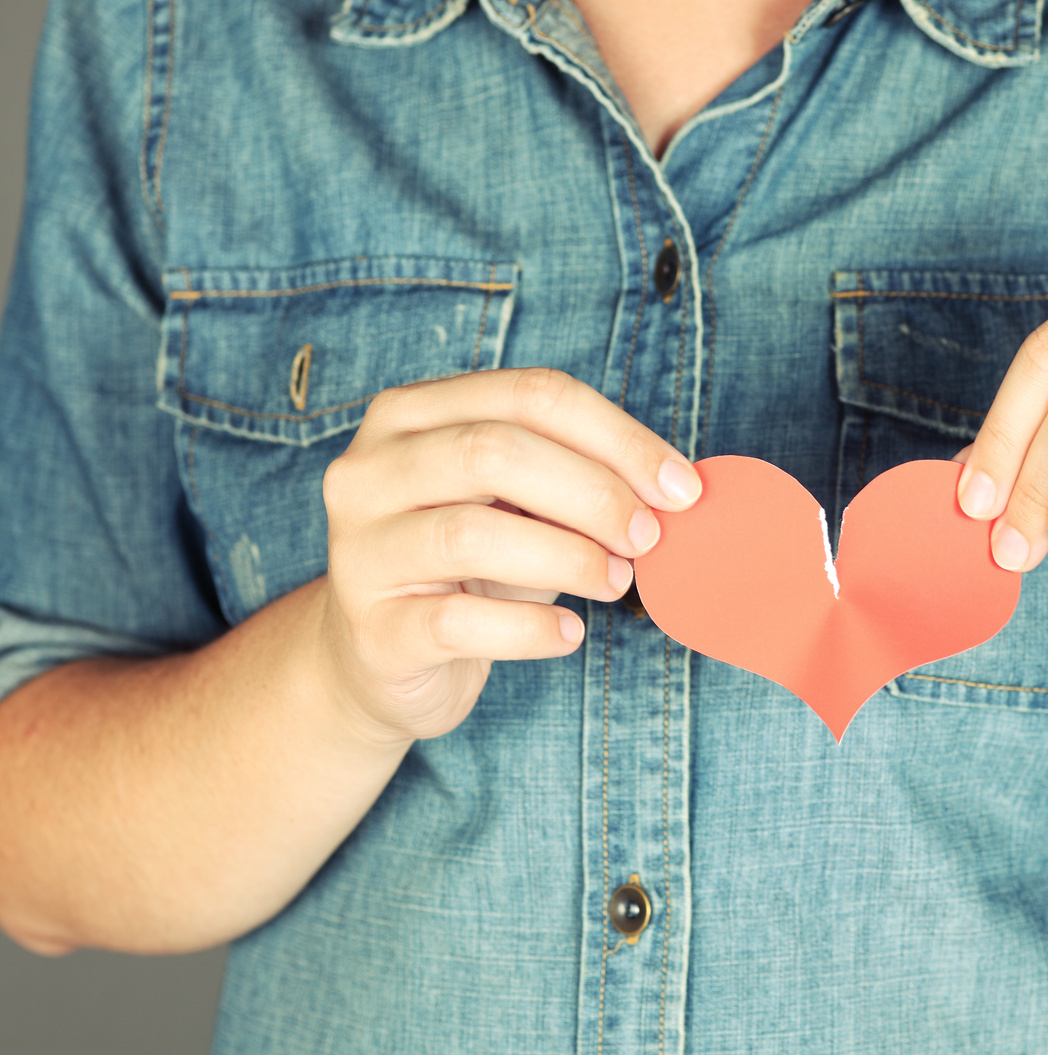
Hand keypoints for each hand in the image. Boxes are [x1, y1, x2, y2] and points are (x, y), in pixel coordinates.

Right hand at [318, 367, 701, 743]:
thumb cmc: (466, 568)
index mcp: (411, 415)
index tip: (681, 488)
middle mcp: (369, 470)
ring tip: (617, 582)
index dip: (619, 438)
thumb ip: (577, 480)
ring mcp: (359, 550)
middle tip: (648, 537)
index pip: (530, 395)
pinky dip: (530, 628)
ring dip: (569, 558)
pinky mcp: (373, 631)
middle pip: (494, 451)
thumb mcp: (518, 507)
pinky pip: (459, 623)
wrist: (378, 660)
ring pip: (472, 534)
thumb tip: (675, 487)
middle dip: (594, 493)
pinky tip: (569, 634)